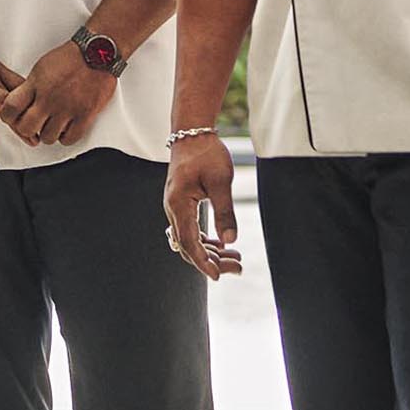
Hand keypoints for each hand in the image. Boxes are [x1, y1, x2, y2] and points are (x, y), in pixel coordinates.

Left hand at [0, 39, 117, 151]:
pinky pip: (70, 139)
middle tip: (33, 125)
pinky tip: (66, 128)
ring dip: (48, 134)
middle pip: (27, 128)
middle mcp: (49, 99)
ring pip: (48, 138)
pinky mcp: (85, 115)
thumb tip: (20, 103)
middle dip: (27, 128)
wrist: (98, 52)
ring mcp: (67, 109)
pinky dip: (66, 137)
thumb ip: (30, 87)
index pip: (10, 109)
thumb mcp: (41, 67)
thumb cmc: (71, 57)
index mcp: (36, 85)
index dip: (8, 117)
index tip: (13, 117)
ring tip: (52, 125)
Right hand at [163, 129, 240, 280]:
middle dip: (211, 261)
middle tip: (237, 268)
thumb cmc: (207, 153)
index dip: (203, 262)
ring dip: (210, 253)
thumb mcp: (221, 181)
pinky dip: (205, 241)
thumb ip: (225, 211)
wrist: (191, 134)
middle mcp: (172, 208)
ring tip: (235, 260)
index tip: (218, 276)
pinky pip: (190, 230)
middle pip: (187, 246)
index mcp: (179, 203)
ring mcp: (175, 208)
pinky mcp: (181, 205)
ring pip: (189, 240)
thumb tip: (230, 240)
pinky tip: (222, 246)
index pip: (189, 242)